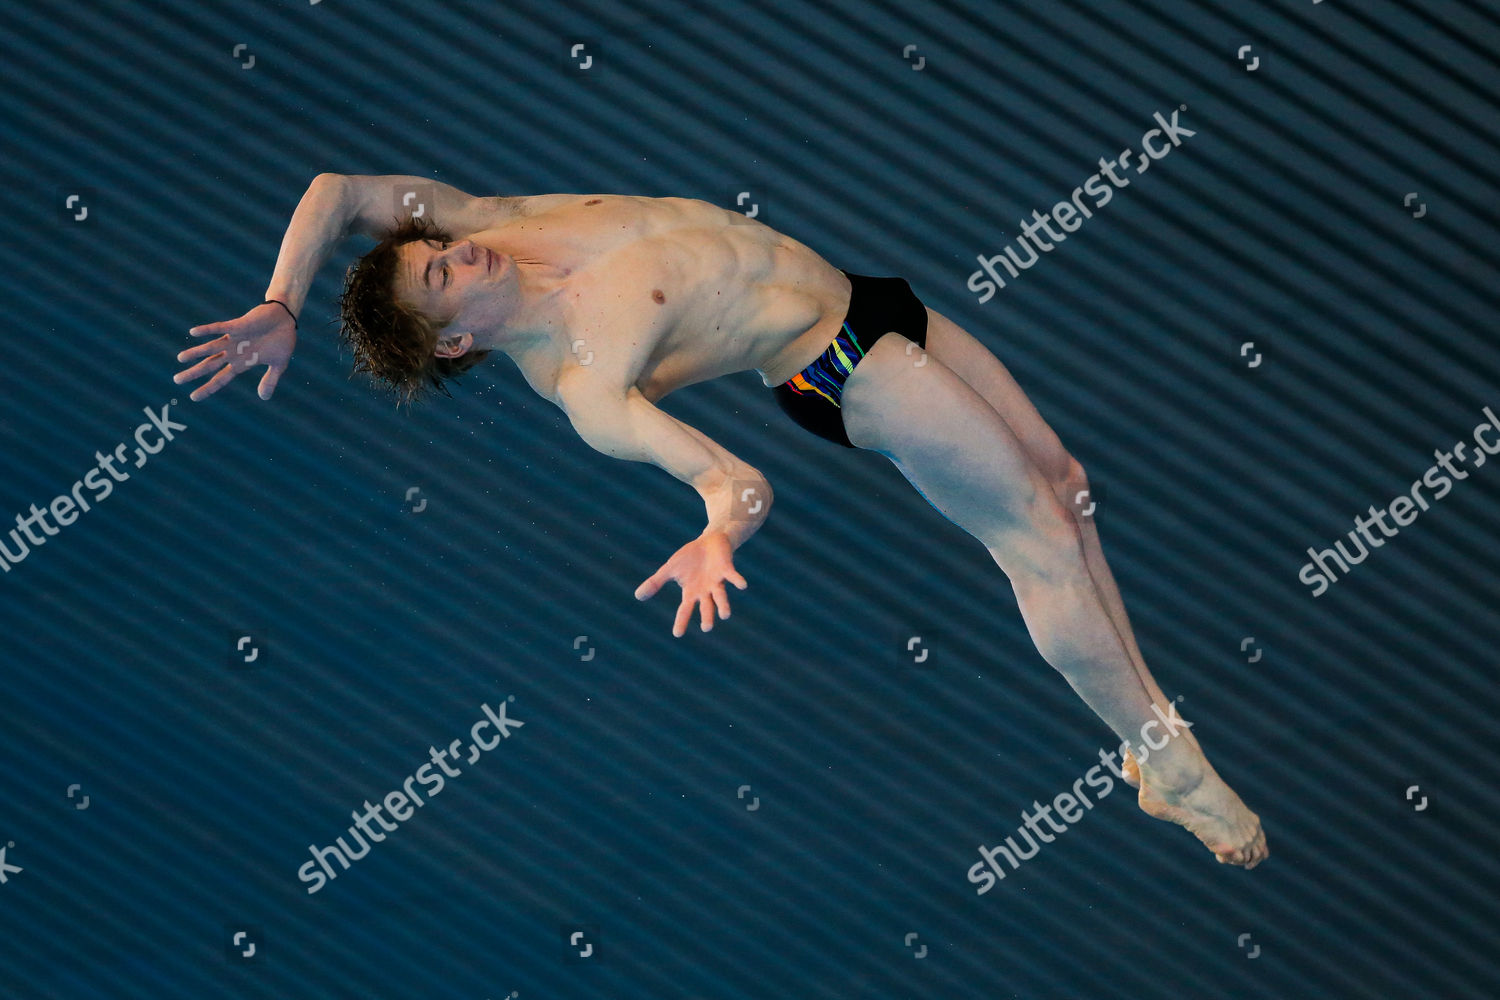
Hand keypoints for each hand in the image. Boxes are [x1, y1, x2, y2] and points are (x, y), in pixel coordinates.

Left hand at [175, 302, 296, 400]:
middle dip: (194, 373)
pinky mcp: (238, 326)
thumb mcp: (279, 365)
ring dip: (196, 353)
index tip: (193, 397)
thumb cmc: (282, 340)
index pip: (221, 378)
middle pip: (210, 365)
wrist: (285, 318)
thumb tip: (264, 398)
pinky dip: (208, 330)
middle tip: (176, 380)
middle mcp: (233, 352)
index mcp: (242, 363)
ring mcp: (234, 339)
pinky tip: (193, 332)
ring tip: (180, 359)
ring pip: (211, 348)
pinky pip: (220, 328)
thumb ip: (270, 380)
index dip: (208, 388)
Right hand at [635, 531, 748, 637]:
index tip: (677, 634)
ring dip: (723, 605)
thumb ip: (655, 583)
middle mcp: (706, 591)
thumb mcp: (669, 569)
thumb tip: (637, 596)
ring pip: (721, 596)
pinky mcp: (727, 569)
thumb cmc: (690, 558)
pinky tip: (743, 586)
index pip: (685, 609)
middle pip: (707, 606)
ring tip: (725, 616)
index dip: (682, 621)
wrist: (710, 541)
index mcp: (692, 592)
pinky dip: (737, 580)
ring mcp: (717, 581)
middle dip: (707, 616)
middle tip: (707, 628)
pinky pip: (733, 576)